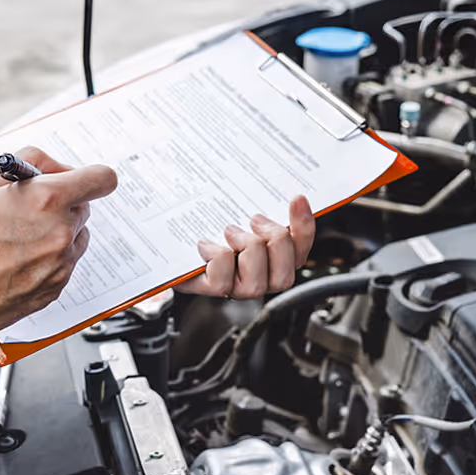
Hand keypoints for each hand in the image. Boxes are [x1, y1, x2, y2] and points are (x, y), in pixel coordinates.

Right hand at [0, 146, 116, 340]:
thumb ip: (27, 165)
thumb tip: (50, 166)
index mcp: (46, 200)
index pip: (101, 179)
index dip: (92, 177)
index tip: (85, 180)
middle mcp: (60, 233)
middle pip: (84, 208)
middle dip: (62, 203)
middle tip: (28, 208)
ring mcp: (60, 265)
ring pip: (75, 238)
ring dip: (56, 233)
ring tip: (15, 239)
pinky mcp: (54, 290)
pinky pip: (63, 265)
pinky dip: (46, 260)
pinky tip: (13, 262)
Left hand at [175, 195, 315, 298]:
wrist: (171, 239)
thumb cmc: (210, 222)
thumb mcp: (239, 209)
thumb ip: (261, 204)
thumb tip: (281, 186)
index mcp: (273, 259)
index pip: (300, 250)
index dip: (304, 227)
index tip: (297, 199)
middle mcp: (258, 278)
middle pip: (285, 276)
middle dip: (275, 242)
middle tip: (255, 220)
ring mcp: (234, 287)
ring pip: (257, 284)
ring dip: (246, 250)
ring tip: (230, 231)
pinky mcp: (210, 288)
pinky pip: (222, 280)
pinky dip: (216, 257)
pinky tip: (206, 244)